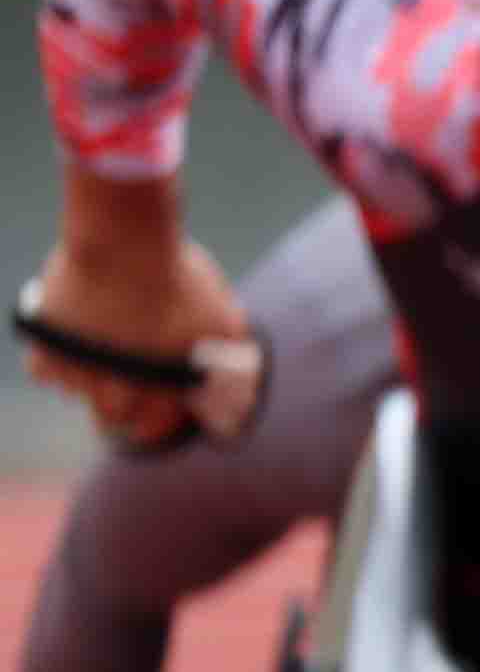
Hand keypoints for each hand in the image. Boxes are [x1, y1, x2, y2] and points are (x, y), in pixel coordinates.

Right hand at [20, 228, 257, 449]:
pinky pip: (44, 372)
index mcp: (165, 390)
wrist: (125, 245)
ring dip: (89, 380)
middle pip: (115, 416)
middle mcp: (120, 392)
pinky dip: (54, 362)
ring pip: (80, 393)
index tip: (158, 403)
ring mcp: (80, 374)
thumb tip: (242, 371)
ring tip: (99, 355)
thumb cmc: (178, 279)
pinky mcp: (47, 351)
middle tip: (124, 381)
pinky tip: (67, 345)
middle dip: (122, 402)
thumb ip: (230, 351)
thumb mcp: (223, 317)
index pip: (158, 426)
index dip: (158, 417)